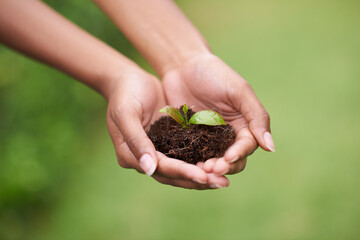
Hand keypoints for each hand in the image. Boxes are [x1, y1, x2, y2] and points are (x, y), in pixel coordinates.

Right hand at [105, 70, 228, 188]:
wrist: (127, 79)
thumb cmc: (124, 94)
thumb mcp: (126, 113)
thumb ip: (136, 140)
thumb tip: (149, 169)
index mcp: (130, 155)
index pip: (160, 168)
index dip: (182, 173)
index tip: (204, 176)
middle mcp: (143, 159)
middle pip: (173, 175)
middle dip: (197, 179)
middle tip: (222, 183)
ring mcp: (156, 151)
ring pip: (181, 169)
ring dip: (202, 175)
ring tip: (224, 178)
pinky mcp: (167, 142)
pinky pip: (185, 155)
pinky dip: (200, 160)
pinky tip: (219, 161)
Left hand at [162, 53, 274, 175]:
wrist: (182, 66)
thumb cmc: (214, 74)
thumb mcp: (239, 91)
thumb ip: (257, 116)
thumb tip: (271, 147)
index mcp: (243, 125)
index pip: (246, 145)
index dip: (239, 154)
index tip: (228, 158)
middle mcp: (227, 135)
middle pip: (231, 159)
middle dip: (224, 166)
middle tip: (211, 169)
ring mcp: (207, 139)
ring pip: (212, 160)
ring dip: (208, 168)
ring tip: (199, 170)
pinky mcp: (189, 139)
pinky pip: (192, 155)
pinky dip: (191, 162)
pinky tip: (185, 165)